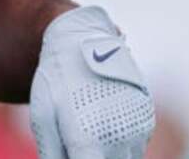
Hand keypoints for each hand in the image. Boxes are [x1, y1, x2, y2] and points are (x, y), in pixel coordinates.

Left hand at [29, 5, 154, 157]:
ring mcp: (138, 129)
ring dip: (108, 154)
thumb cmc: (56, 81)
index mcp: (89, 141)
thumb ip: (52, 154)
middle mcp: (119, 138)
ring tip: (88, 126)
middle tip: (75, 139)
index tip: (73, 153)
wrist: (81, 42)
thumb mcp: (43, 118)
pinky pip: (135, 146)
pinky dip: (120, 144)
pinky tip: (102, 121)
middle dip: (93, 157)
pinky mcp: (146, 120)